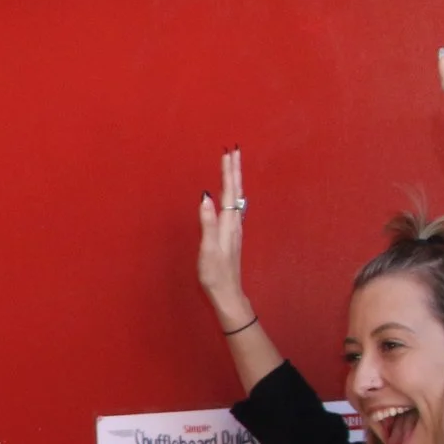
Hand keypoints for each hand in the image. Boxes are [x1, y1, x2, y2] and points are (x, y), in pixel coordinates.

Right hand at [196, 147, 251, 325]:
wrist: (227, 291)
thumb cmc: (215, 273)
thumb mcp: (208, 249)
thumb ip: (207, 222)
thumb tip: (206, 197)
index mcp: (228, 224)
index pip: (230, 191)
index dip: (228, 172)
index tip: (228, 154)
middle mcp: (234, 223)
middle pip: (236, 191)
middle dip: (234, 171)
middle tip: (233, 152)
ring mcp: (235, 229)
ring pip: (236, 198)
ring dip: (234, 180)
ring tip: (232, 167)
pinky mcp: (232, 234)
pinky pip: (234, 207)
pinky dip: (233, 194)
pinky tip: (231, 194)